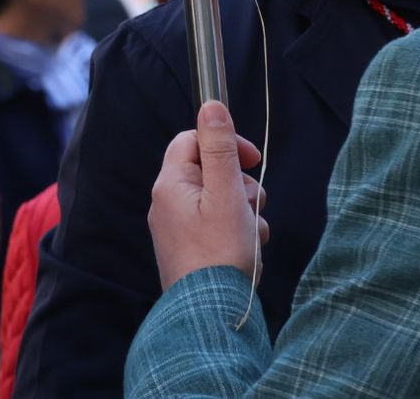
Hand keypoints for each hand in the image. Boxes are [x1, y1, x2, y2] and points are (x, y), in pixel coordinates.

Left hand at [150, 101, 267, 290]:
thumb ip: (221, 148)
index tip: (251, 158)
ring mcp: (178, 228)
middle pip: (211, 170)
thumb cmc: (219, 254)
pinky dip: (237, 231)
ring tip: (251, 232)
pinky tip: (247, 249)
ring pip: (220, 199)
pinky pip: (218, 225)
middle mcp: (168, 204)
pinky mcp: (190, 248)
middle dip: (240, 183)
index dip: (224, 142)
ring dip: (244, 210)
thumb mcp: (227, 193)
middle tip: (251, 203)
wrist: (210, 314)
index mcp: (170, 185)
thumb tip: (211, 105)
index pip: (192, 140)